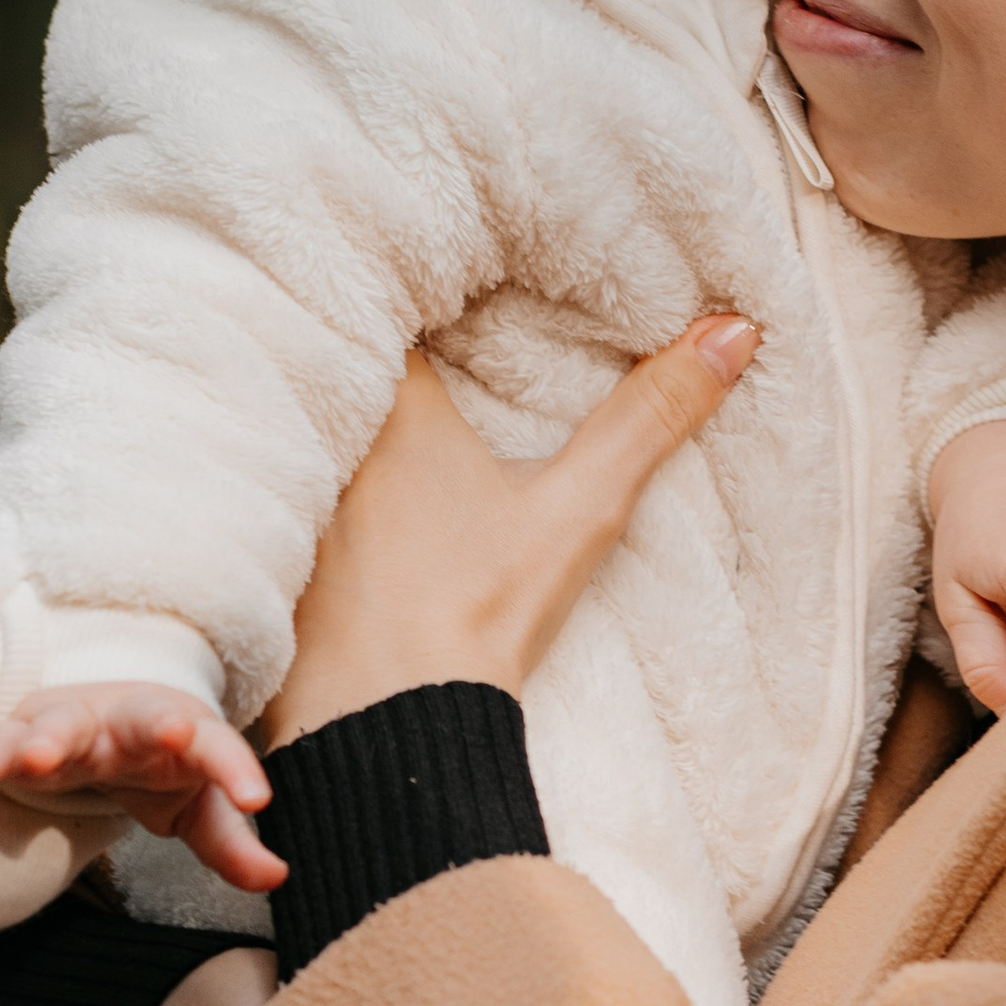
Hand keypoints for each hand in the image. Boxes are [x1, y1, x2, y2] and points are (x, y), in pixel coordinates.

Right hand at [0, 681, 282, 895]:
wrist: (101, 718)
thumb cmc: (157, 766)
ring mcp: (74, 723)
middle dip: (160, 722)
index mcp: (184, 733)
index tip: (258, 800)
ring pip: (61, 723)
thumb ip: (231, 843)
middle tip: (173, 733)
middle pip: (148, 715)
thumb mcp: (195, 807)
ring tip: (38, 761)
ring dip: (49, 739)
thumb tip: (278, 877)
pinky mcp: (22, 734)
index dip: (237, 771)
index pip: (218, 748)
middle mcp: (131, 720)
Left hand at [265, 314, 759, 742]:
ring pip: (308, 421)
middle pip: (345, 358)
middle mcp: (321, 437)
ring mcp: (287, 496)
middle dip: (377, 344)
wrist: (385, 730)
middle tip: (424, 328)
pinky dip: (307, 475)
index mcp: (391, 406)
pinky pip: (281, 483)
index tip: (448, 275)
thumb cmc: (475, 614)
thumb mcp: (578, 512)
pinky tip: (344, 498)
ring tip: (385, 405)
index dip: (416, 284)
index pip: (388, 303)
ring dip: (338, 412)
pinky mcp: (272, 555)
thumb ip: (649, 419)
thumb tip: (734, 332)